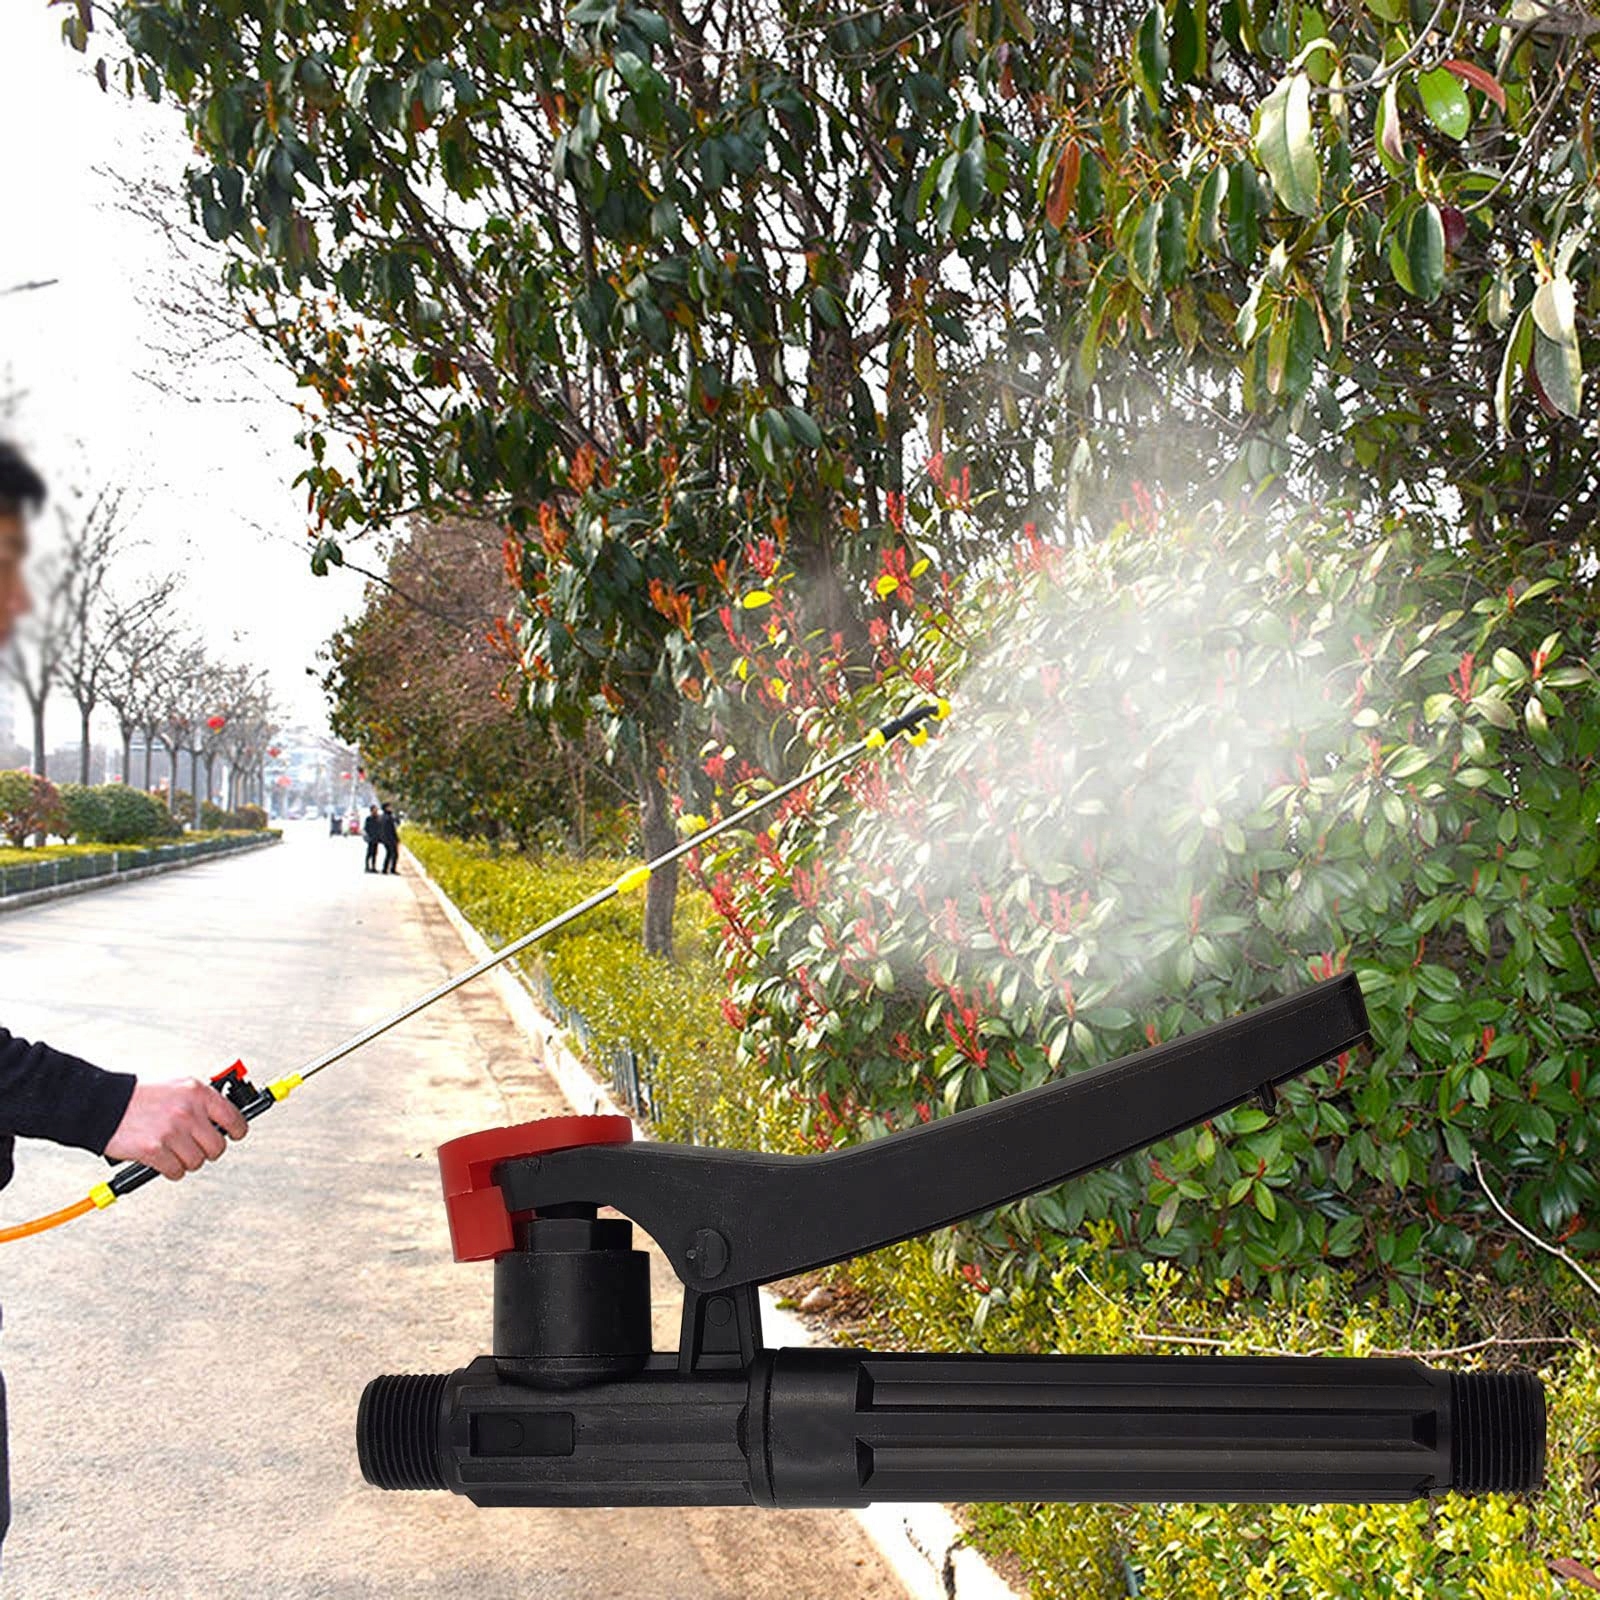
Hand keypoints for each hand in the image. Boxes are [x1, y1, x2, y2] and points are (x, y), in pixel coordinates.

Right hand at [104, 1079, 249, 1180]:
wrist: (103, 1104)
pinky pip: (176, 1171)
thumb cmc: (139, 1096)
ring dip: (187, 1161)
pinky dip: (171, 1170)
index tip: (236, 1134)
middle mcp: (188, 1111)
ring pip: (197, 1162)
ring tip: (175, 1152)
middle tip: (197, 1148)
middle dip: (208, 1151)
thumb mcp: (176, 1086)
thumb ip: (200, 1101)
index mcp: (197, 1092)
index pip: (234, 1117)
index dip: (238, 1130)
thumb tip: (222, 1120)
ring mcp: (172, 1131)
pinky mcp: (154, 1150)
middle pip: (217, 1146)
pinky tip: (164, 1161)